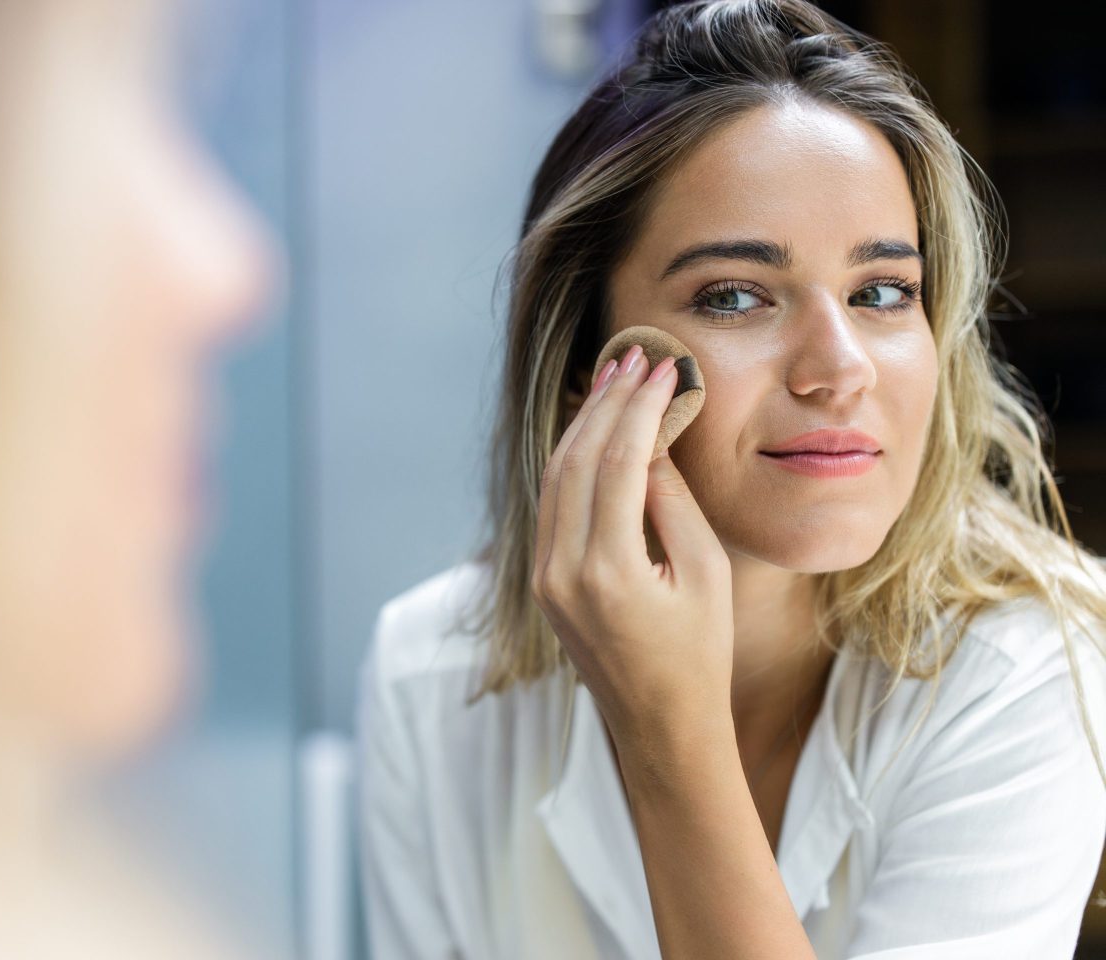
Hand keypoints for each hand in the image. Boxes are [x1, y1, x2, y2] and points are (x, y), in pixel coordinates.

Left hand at [532, 346, 733, 742]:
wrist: (660, 726)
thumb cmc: (699, 654)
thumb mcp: (704, 572)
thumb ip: (670, 501)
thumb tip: (650, 437)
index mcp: (607, 573)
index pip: (616, 463)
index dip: (639, 408)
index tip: (661, 367)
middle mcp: (563, 572)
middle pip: (576, 460)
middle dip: (606, 402)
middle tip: (634, 355)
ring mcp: (545, 577)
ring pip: (555, 477)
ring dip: (584, 423)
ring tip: (613, 377)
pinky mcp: (544, 581)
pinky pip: (552, 504)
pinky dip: (570, 459)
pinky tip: (592, 427)